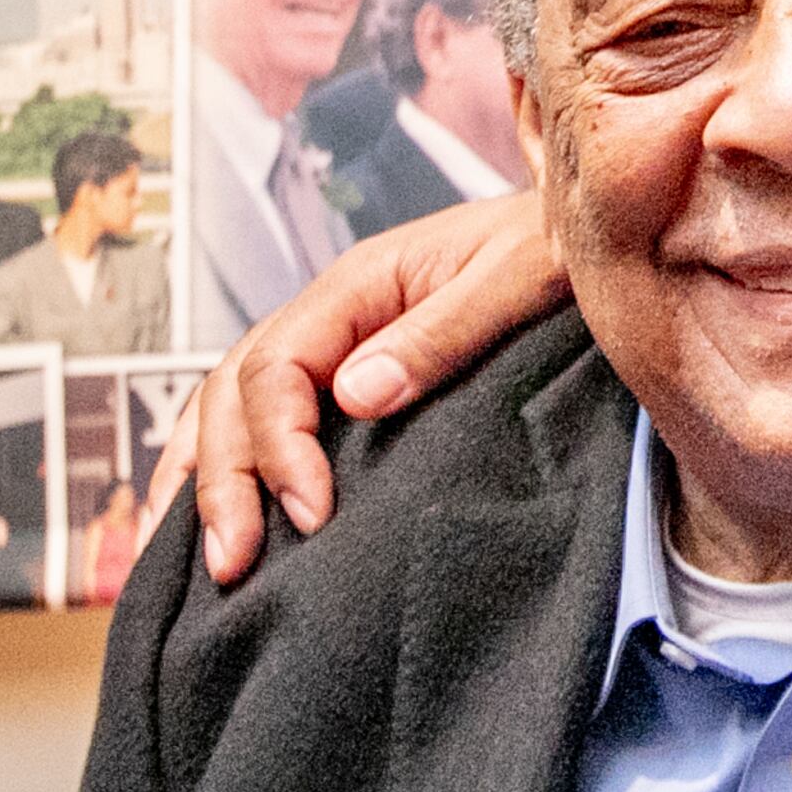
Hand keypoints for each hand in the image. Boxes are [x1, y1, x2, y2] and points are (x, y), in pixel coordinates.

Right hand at [182, 191, 569, 581]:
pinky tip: (222, 520)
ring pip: (233, 408)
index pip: (276, 365)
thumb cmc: (559, 244)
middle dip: (224, 480)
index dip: (279, 442)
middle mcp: (333, 315)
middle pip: (235, 393)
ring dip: (205, 480)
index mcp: (360, 283)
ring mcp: (337, 346)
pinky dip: (234, 467)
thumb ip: (442, 331)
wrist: (599, 229)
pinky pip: (272, 420)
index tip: (311, 511)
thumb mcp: (519, 275)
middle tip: (233, 562)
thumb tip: (357, 394)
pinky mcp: (357, 379)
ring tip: (192, 561)